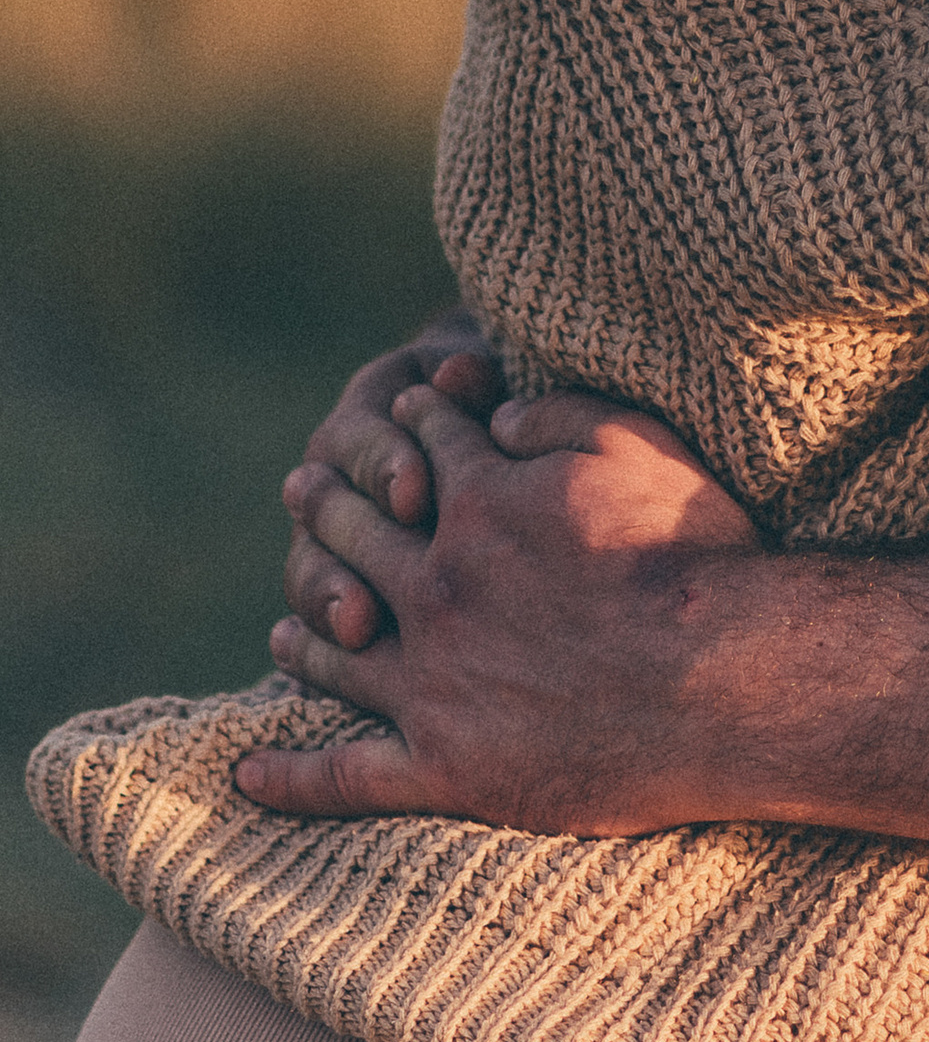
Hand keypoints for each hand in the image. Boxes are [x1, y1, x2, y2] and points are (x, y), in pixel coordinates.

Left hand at [243, 386, 764, 828]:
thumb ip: (554, 415)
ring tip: (284, 623)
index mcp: (479, 504)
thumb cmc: (695, 555)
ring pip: (339, 651)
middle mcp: (436, 587)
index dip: (415, 421)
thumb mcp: (638, 443)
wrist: (722, 681)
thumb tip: (491, 417)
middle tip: (302, 489)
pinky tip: (249, 772)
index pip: (430, 446)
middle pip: (361, 537)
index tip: (401, 411)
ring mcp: (431, 682)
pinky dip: (290, 776)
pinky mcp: (444, 768)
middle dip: (331, 505)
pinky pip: (345, 775)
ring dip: (306, 626)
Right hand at [282, 313, 504, 651]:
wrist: (505, 446)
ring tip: (356, 628)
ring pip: (309, 570)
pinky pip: (318, 623)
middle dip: (344, 545)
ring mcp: (335, 543)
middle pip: (321, 513)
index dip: (385, 464)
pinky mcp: (348, 595)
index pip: (362, 438)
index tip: (418, 492)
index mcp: (371, 417)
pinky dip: (319, 648)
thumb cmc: (506, 412)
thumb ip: (473, 385)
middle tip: (377, 568)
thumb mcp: (496, 388)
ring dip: (327, 598)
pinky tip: (332, 669)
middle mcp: (336, 479)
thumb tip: (457, 371)